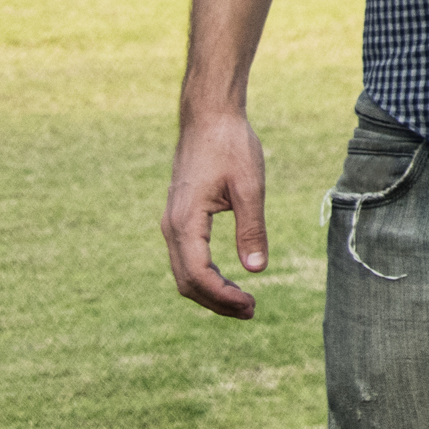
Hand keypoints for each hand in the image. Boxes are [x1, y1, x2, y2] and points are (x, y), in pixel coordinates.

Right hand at [163, 110, 268, 318]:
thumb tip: (257, 270)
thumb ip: (252, 229)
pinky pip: (186, 257)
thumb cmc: (231, 146)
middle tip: (251, 310)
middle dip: (217, 301)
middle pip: (187, 281)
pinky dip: (204, 275)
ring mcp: (173, 222)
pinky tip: (227, 279)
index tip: (252, 306)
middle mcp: (171, 227)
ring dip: (210, 291)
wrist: (208, 118)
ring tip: (243, 302)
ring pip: (184, 271)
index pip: (198, 275)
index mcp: (185, 222)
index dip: (223, 297)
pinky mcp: (180, 217)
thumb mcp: (249, 187)